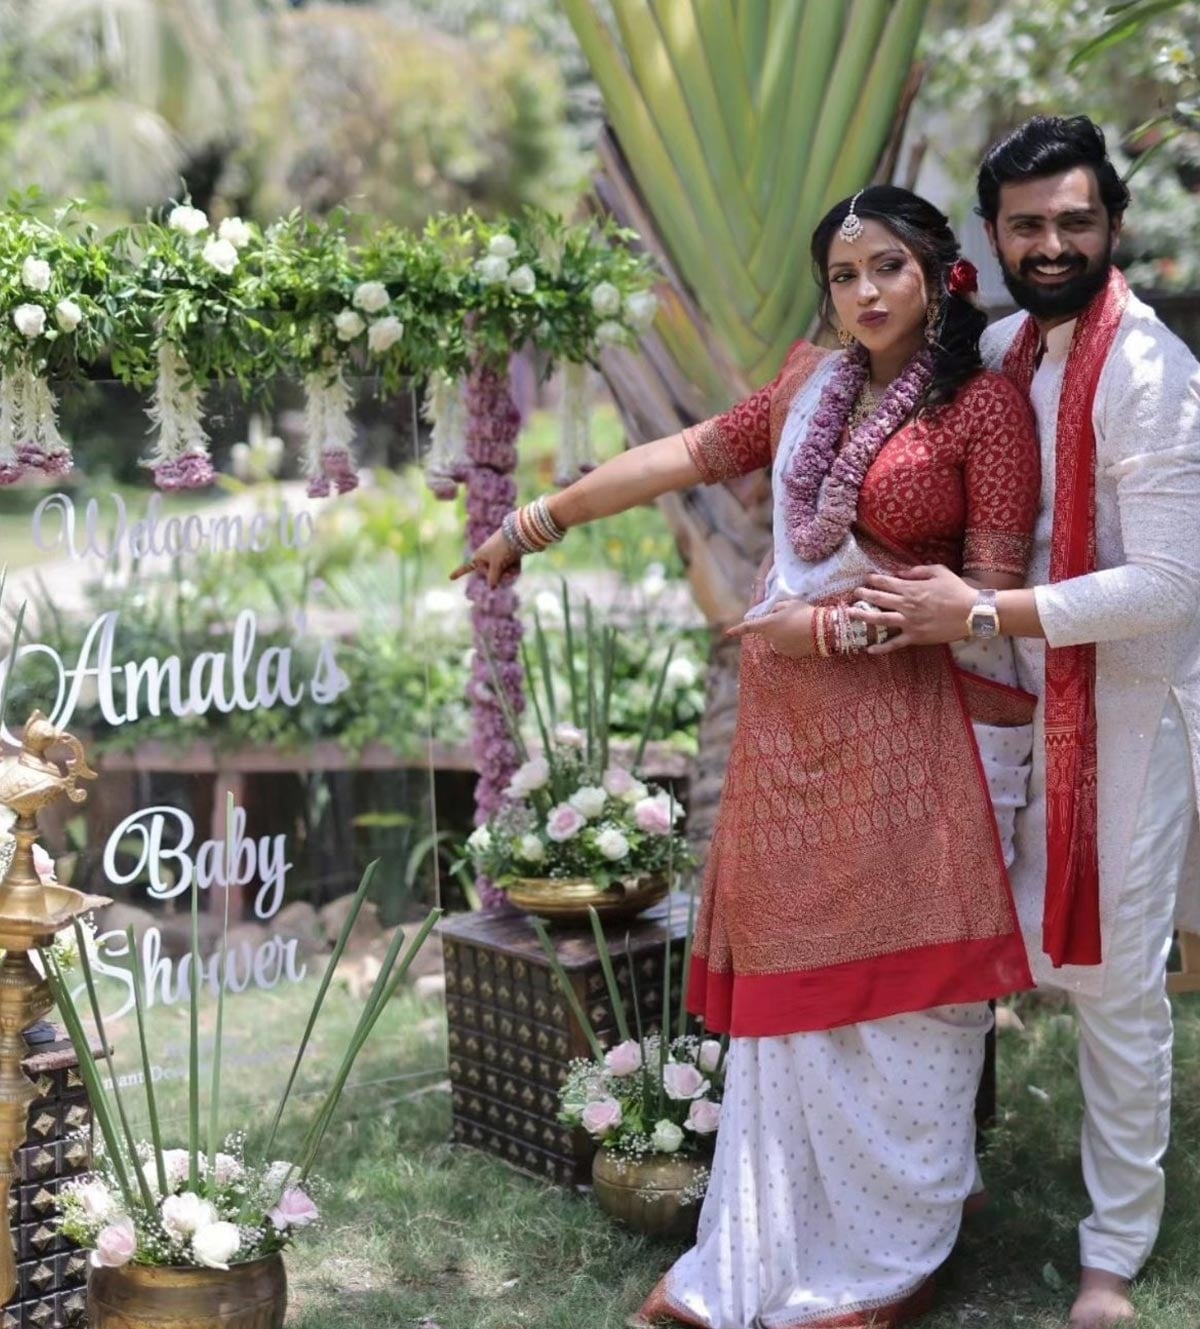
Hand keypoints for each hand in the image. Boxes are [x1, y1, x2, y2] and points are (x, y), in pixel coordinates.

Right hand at [450, 527, 517, 587]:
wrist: (517, 534)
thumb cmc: (502, 549)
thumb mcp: (496, 566)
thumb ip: (493, 578)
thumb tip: (491, 587)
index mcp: (478, 557)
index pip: (466, 568)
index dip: (458, 573)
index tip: (450, 578)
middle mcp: (486, 556)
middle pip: (491, 575)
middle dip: (499, 574)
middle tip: (504, 565)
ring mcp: (496, 555)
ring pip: (502, 571)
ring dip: (509, 570)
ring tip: (513, 561)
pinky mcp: (507, 554)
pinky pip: (510, 567)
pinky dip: (514, 566)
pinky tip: (517, 562)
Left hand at [723, 600, 814, 657]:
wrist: (822, 630)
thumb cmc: (804, 613)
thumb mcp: (789, 604)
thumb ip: (777, 608)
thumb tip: (774, 613)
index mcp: (767, 624)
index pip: (748, 627)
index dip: (737, 630)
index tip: (727, 634)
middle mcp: (771, 638)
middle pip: (768, 631)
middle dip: (775, 626)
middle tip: (792, 618)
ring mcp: (780, 648)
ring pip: (778, 639)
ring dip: (785, 634)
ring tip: (800, 627)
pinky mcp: (790, 655)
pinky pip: (788, 647)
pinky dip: (793, 642)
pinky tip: (804, 636)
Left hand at [850, 565, 974, 653]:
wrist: (972, 612)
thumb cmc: (957, 590)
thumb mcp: (939, 571)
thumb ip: (917, 571)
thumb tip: (899, 572)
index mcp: (911, 588)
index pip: (886, 582)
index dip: (873, 579)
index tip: (866, 579)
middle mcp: (906, 605)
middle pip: (878, 599)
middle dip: (863, 595)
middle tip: (853, 594)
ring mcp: (909, 622)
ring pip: (880, 619)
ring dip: (863, 616)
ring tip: (850, 614)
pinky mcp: (915, 637)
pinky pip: (895, 643)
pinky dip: (881, 647)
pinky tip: (869, 649)